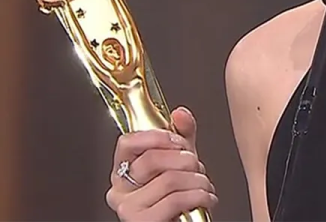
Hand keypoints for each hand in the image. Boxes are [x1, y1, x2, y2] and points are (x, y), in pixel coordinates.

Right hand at [105, 106, 218, 221]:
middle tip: (196, 166)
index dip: (157, 137)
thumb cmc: (178, 196)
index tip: (178, 141)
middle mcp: (119, 190)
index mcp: (123, 170)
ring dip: (198, 180)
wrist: (184, 221)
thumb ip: (181, 136)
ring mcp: (128, 208)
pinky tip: (206, 198)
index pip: (128, 142)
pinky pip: (175, 200)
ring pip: (169, 180)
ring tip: (204, 185)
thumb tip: (180, 114)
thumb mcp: (180, 161)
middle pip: (152, 159)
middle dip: (186, 159)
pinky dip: (199, 196)